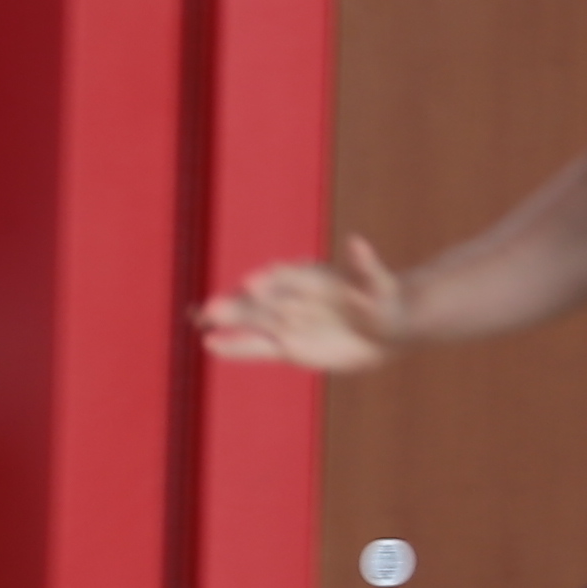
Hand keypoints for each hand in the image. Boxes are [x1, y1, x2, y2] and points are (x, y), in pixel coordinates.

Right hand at [197, 237, 405, 372]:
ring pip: (252, 320)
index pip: (288, 276)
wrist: (386, 325)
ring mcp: (287, 321)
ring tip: (200, 317)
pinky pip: (256, 346)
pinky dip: (234, 346)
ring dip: (228, 320)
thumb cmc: (385, 299)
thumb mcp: (380, 284)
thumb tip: (358, 241)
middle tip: (213, 307)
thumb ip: (365, 266)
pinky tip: (209, 343)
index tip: (253, 284)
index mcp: (313, 278)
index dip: (272, 279)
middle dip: (239, 304)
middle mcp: (294, 297)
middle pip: (261, 300)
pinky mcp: (288, 345)